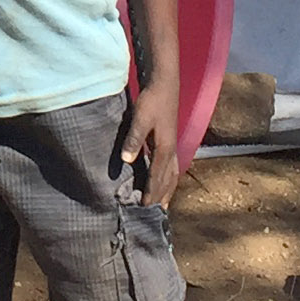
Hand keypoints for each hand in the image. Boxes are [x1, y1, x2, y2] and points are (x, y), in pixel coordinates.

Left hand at [116, 76, 180, 207]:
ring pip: (172, 176)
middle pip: (168, 181)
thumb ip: (134, 139)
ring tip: (163, 207)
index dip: (151, 195)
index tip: (144, 210)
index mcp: (165, 149)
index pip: (157, 179)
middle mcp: (171, 151)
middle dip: (161, 198)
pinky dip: (169, 180)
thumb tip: (126, 161)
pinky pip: (172, 168)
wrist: (165, 84)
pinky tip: (164, 182)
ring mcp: (173, 146)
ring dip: (167, 192)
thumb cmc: (152, 100)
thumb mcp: (140, 119)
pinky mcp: (170, 141)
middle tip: (155, 217)